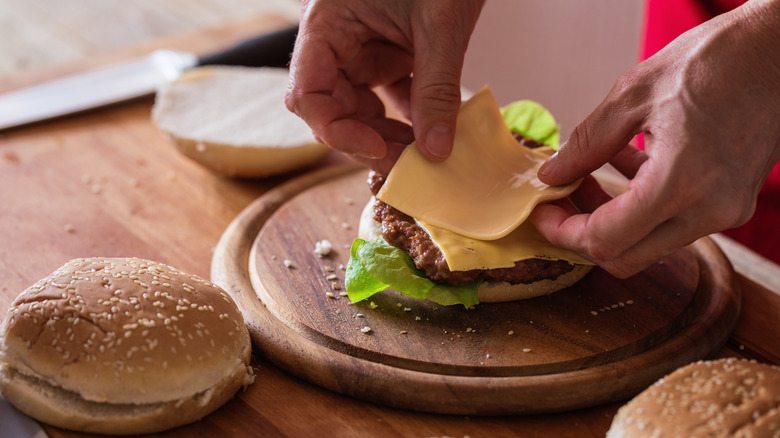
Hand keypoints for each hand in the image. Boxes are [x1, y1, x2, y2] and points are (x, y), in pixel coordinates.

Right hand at [285, 0, 483, 174]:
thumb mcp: (440, 25)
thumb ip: (437, 88)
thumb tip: (435, 150)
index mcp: (327, 24)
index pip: (307, 93)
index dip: (335, 129)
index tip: (375, 148)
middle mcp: (338, 41)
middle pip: (333, 109)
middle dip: (367, 140)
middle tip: (408, 164)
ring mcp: (363, 49)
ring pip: (360, 109)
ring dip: (388, 135)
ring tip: (423, 153)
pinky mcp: (389, 53)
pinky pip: (390, 96)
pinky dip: (410, 117)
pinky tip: (433, 131)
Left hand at [531, 0, 779, 277]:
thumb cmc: (718, 59)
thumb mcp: (634, 94)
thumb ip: (587, 143)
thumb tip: (552, 173)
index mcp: (681, 183)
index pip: (606, 241)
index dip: (563, 233)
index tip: (542, 212)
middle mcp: (709, 209)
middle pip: (626, 258)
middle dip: (582, 234)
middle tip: (559, 202)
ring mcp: (726, 210)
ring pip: (649, 243)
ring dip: (610, 219)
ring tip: (585, 178)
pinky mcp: (733, 202)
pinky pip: (674, 223)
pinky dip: (640, 206)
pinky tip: (624, 167)